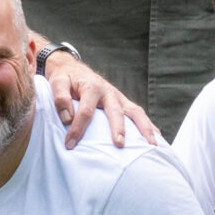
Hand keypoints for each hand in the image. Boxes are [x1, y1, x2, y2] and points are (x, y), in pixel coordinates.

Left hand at [42, 49, 160, 147]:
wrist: (73, 69)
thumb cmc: (65, 78)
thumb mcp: (57, 82)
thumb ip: (60, 98)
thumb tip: (68, 118)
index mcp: (92, 88)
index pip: (86, 112)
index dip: (77, 129)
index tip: (70, 144)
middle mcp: (109, 92)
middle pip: (116, 112)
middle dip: (118, 128)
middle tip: (120, 144)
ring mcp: (119, 98)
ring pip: (135, 112)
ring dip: (144, 128)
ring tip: (151, 145)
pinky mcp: (123, 103)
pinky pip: (138, 114)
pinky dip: (148, 125)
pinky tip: (156, 138)